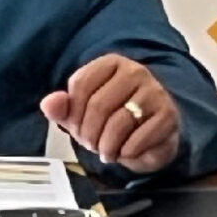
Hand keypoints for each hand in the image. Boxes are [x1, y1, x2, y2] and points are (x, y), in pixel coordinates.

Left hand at [41, 54, 180, 173]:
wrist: (150, 141)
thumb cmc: (113, 122)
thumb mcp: (81, 115)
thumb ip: (62, 108)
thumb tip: (49, 104)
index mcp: (111, 64)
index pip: (80, 84)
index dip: (73, 113)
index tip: (78, 127)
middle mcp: (135, 72)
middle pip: (98, 105)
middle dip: (89, 135)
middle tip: (92, 145)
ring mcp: (154, 92)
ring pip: (118, 123)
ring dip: (106, 147)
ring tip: (107, 151)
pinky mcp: (167, 115)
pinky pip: (137, 139)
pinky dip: (126, 152)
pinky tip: (127, 151)